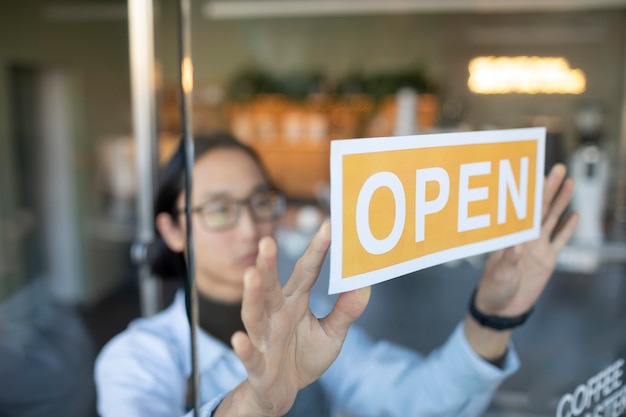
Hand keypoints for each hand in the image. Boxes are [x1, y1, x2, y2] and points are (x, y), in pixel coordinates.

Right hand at [217, 221, 370, 416]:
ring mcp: (264, 339)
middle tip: (268, 241)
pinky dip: (244, 348)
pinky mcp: (258, 365)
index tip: (328, 226)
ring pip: (254, 314)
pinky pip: (250, 355)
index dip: (316, 251)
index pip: (305, 272)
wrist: (282, 392)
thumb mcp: (332, 334)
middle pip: (270, 287)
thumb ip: (346, 311)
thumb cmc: (303, 357)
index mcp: (294, 302)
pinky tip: (239, 338)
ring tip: (251, 275)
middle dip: (267, 265)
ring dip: (252, 296)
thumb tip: (365, 284)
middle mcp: (275, 315)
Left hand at [476, 163, 578, 316]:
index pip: (520, 210)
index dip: (527, 193)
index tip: (533, 173)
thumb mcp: (499, 276)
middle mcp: (524, 237)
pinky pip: (560, 240)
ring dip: (560, 201)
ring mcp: (537, 247)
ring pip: (552, 219)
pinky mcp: (547, 259)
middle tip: (558, 168)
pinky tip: (574, 214)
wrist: (502, 308)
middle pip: (539, 208)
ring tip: (568, 182)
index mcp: (509, 237)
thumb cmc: (493, 289)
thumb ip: (508, 261)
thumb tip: (516, 245)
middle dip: (548, 188)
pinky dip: (567, 228)